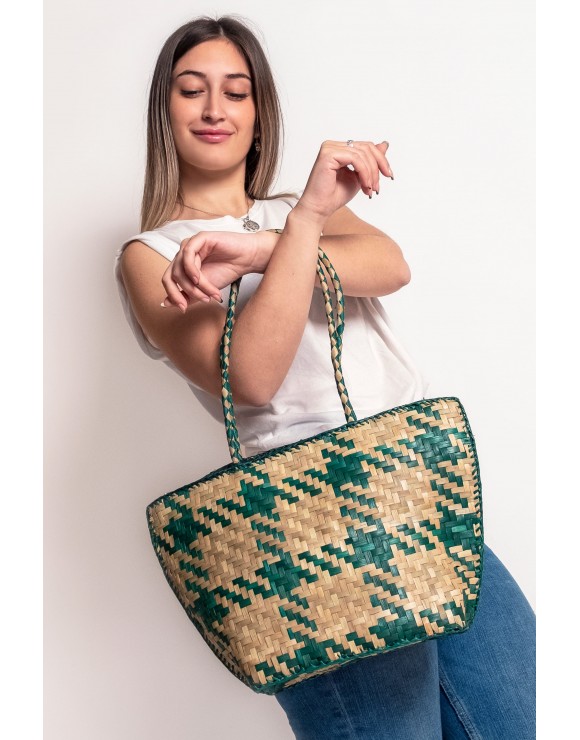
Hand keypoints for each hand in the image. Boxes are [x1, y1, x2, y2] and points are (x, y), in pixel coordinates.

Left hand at [161, 229, 278, 311]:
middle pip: (172, 275)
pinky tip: (200, 279)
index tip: (183, 309)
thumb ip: (187, 296)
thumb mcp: (204, 289)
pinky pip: (187, 255)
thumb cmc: (228, 270)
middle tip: (201, 301)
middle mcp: (184, 254)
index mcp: (183, 265)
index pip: (168, 280)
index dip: (173, 296)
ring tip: (210, 293)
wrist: (247, 259)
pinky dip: (192, 271)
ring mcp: (190, 245)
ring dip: (195, 285)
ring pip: (180, 269)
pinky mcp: (199, 238)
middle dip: (185, 292)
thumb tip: (165, 304)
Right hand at [295, 140, 392, 223]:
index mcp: (339, 148)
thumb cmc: (335, 196)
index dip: (380, 160)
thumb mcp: (360, 176)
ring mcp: (329, 148)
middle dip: (378, 166)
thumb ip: (370, 161)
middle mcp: (333, 145)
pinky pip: (355, 158)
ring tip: (371, 189)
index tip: (389, 175)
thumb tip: (385, 144)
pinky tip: (365, 186)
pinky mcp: (328, 154)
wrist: (320, 209)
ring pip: (362, 153)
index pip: (366, 146)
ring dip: (371, 173)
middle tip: (379, 186)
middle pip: (366, 147)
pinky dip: (364, 172)